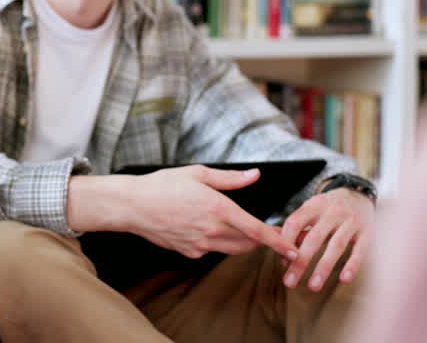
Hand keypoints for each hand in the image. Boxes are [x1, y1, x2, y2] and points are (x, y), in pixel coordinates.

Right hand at [120, 165, 300, 260]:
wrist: (132, 205)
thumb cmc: (162, 184)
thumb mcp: (198, 173)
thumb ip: (231, 178)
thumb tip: (255, 175)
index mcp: (218, 208)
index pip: (257, 231)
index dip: (279, 242)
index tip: (294, 249)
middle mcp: (212, 230)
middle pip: (248, 243)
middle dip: (262, 240)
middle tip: (271, 233)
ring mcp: (200, 244)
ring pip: (232, 249)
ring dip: (243, 243)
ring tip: (245, 232)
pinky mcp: (189, 252)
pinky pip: (211, 249)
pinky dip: (217, 241)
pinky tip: (205, 227)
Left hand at [280, 187, 374, 290]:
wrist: (359, 193)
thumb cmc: (329, 207)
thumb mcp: (313, 209)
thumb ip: (300, 228)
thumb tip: (285, 254)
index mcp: (314, 205)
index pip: (294, 223)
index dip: (286, 242)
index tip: (282, 263)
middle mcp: (332, 212)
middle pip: (313, 239)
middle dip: (300, 262)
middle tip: (289, 282)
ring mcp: (351, 222)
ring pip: (335, 246)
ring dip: (323, 268)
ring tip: (313, 287)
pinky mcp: (367, 233)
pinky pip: (359, 251)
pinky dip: (352, 266)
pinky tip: (344, 280)